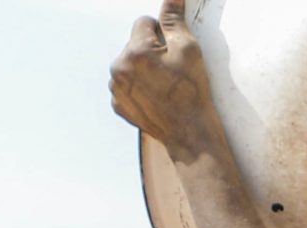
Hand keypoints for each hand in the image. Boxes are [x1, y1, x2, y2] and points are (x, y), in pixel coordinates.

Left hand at [110, 0, 220, 162]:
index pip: (144, 22)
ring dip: (144, 68)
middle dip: (151, 50)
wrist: (187, 130)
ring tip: (164, 84)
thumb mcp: (187, 47)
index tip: (172, 48)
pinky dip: (139, 86)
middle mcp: (119, 69)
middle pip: (134, 44)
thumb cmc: (190, 89)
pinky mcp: (118, 105)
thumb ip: (173, 18)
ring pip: (130, 64)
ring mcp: (116, 89)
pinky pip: (127, 85)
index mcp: (135, 51)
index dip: (162, 32)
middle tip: (170, 69)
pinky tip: (156, 96)